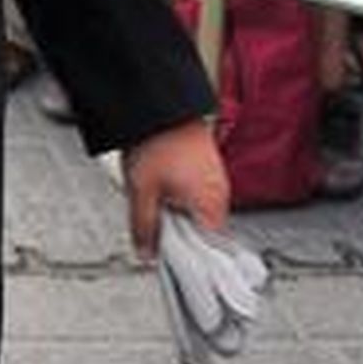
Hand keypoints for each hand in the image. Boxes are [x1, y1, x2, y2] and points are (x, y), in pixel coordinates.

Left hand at [121, 118, 230, 259]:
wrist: (160, 103)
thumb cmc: (158, 141)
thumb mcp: (142, 191)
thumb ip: (144, 227)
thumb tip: (147, 254)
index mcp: (212, 205)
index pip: (208, 250)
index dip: (187, 258)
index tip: (170, 260)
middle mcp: (220, 193)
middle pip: (201, 231)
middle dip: (178, 233)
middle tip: (156, 226)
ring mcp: (215, 178)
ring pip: (197, 210)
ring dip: (177, 212)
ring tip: (156, 199)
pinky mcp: (207, 165)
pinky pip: (196, 192)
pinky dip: (180, 195)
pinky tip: (161, 185)